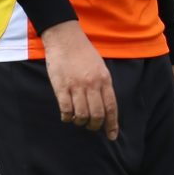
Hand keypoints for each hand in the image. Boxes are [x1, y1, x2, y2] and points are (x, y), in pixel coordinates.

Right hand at [42, 20, 118, 141]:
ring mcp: (76, 86)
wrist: (65, 38)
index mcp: (104, 80)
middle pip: (97, 114)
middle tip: (90, 126)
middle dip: (94, 126)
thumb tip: (105, 106)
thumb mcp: (100, 67)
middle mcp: (92, 84)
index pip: (111, 107)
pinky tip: (67, 116)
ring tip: (78, 119)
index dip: (112, 124)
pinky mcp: (61, 87)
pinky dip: (67, 117)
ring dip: (80, 122)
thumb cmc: (83, 52)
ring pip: (81, 115)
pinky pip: (66, 110)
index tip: (111, 136)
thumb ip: (103, 85)